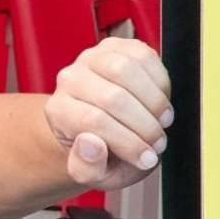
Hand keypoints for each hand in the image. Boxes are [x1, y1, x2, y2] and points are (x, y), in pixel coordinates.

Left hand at [43, 36, 173, 189]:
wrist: (103, 124)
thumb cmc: (99, 150)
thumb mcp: (92, 172)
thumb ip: (86, 168)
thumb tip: (90, 143)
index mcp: (57, 111)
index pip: (93, 122)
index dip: (128, 142)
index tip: (147, 159)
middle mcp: (69, 80)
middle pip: (113, 98)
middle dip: (145, 125)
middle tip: (158, 143)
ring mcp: (91, 58)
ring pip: (126, 71)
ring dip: (154, 101)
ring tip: (161, 121)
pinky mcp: (116, 46)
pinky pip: (143, 56)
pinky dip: (160, 82)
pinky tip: (160, 101)